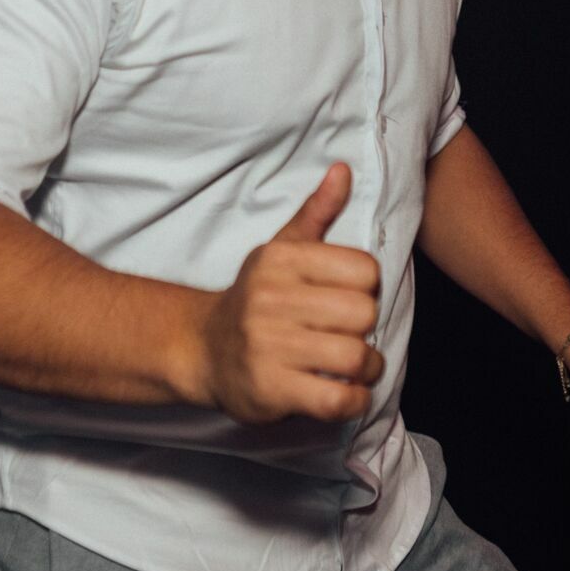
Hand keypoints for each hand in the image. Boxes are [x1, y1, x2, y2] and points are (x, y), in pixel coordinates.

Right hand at [195, 164, 383, 424]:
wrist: (202, 350)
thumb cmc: (253, 299)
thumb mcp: (279, 250)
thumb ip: (316, 213)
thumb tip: (343, 170)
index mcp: (280, 261)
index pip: (365, 270)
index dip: (366, 289)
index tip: (348, 299)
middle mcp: (271, 300)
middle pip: (364, 314)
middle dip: (367, 330)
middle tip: (351, 335)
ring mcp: (269, 346)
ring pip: (355, 357)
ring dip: (366, 368)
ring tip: (354, 367)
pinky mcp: (271, 389)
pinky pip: (338, 398)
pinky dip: (353, 400)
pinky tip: (345, 392)